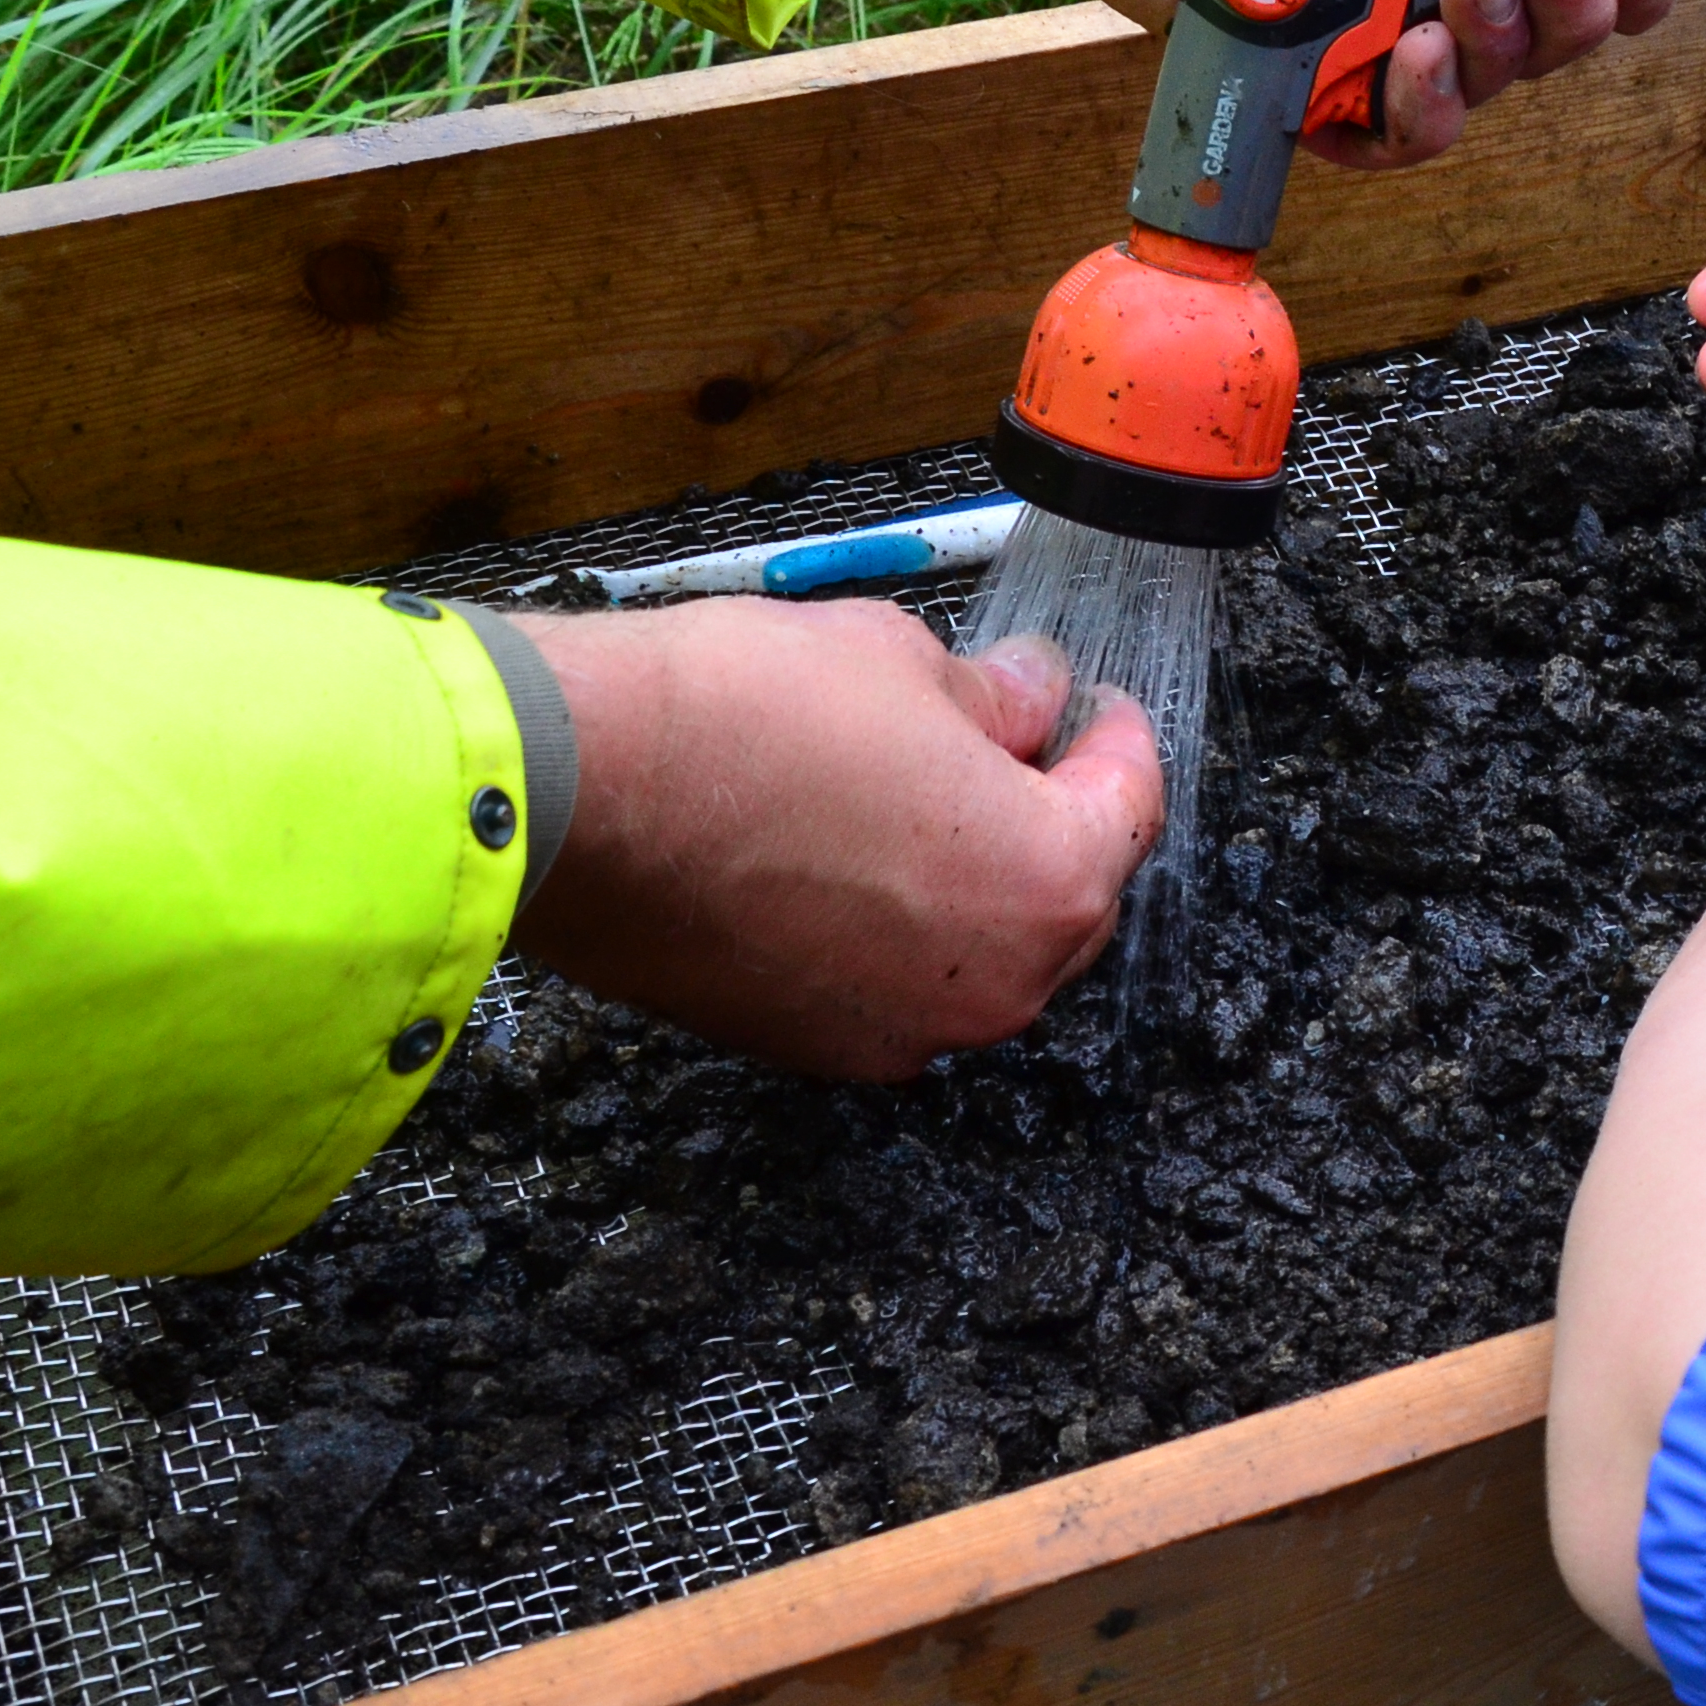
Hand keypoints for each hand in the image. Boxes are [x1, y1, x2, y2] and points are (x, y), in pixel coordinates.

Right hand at [511, 602, 1164, 1076]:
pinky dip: (894, 927)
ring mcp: (902, 1033)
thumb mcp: (902, 659)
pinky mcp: (812, 1047)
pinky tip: (848, 853)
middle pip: (1065, 897)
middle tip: (1018, 744)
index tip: (1102, 706)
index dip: (1118, 738)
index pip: (1130, 806)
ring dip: (970, 879)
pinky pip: (893, 984)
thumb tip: (1030, 697)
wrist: (575, 795)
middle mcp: (994, 987)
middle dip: (1049, 815)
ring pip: (979, 952)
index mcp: (1047, 884)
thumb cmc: (741, 719)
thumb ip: (994, 696)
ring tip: (920, 792)